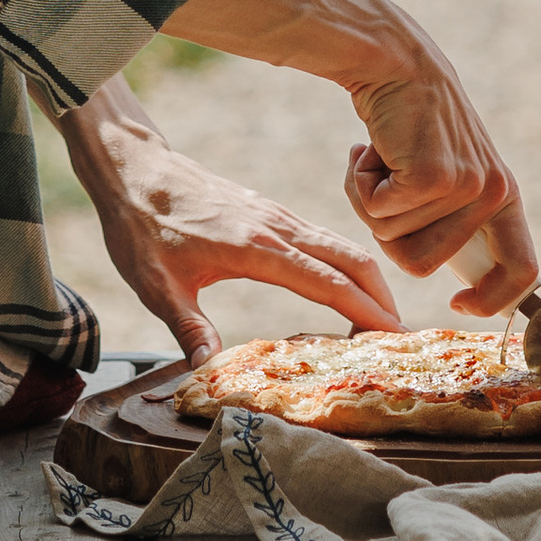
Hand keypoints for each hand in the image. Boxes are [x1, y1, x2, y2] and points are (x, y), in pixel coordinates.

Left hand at [58, 81, 401, 363]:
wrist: (137, 169)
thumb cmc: (141, 227)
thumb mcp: (156, 285)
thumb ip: (187, 327)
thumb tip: (207, 370)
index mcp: (256, 247)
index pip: (327, 282)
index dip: (364, 311)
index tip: (393, 338)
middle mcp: (278, 227)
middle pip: (352, 258)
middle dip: (383, 297)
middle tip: (402, 339)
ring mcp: (278, 216)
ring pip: (341, 244)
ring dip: (369, 279)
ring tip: (383, 319)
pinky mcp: (271, 212)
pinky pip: (324, 238)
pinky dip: (348, 264)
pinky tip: (346, 287)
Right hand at [345, 52, 537, 312]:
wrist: (394, 61)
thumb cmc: (407, 124)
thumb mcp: (447, 171)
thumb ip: (451, 218)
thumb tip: (439, 272)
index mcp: (505, 195)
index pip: (522, 270)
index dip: (493, 299)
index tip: (457, 302)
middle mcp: (494, 193)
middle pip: (424, 267)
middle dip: (389, 235)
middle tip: (386, 188)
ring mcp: (465, 186)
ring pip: (394, 242)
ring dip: (371, 206)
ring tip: (380, 161)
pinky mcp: (433, 178)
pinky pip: (377, 215)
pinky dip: (358, 187)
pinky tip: (368, 150)